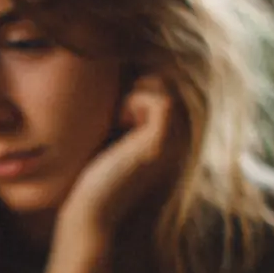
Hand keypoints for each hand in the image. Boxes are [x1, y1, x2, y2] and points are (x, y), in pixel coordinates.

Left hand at [55, 74, 176, 247]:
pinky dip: (135, 102)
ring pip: (167, 85)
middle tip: (119, 110)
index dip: (145, 82)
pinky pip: (161, 100)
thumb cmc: (96, 170)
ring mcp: (177, 142)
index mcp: (176, 135)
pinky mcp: (161, 144)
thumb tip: (131, 61)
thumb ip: (133, 103)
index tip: (121, 104)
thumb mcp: (119, 128)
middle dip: (141, 83)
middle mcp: (184, 138)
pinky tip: (121, 123)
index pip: (173, 83)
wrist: (89, 210)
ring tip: (119, 118)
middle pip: (173, 79)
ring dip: (137, 92)